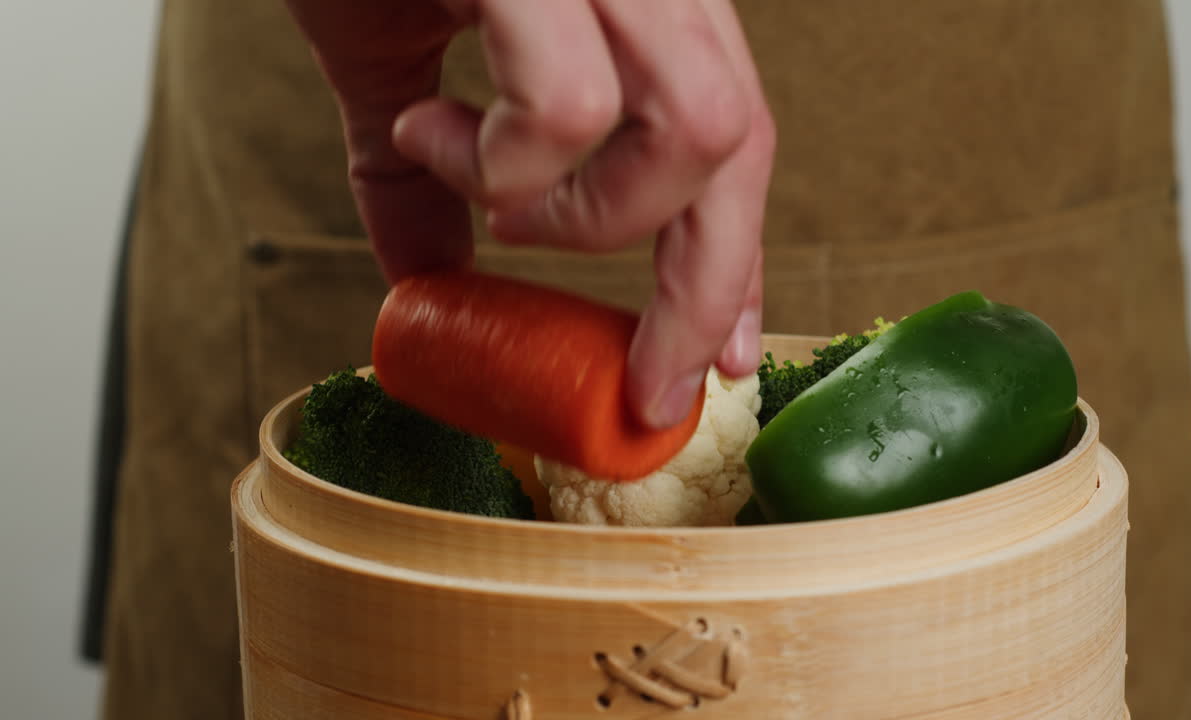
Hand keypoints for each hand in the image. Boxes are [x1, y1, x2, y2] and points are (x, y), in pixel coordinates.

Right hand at [285, 0, 775, 429]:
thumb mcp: (393, 58)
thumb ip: (422, 174)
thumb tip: (425, 279)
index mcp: (642, 1)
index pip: (738, 143)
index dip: (738, 264)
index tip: (715, 359)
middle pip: (744, 151)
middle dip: (704, 292)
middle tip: (651, 376)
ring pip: (691, 134)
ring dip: (581, 215)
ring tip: (490, 197)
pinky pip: (567, 102)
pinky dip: (504, 160)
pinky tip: (434, 128)